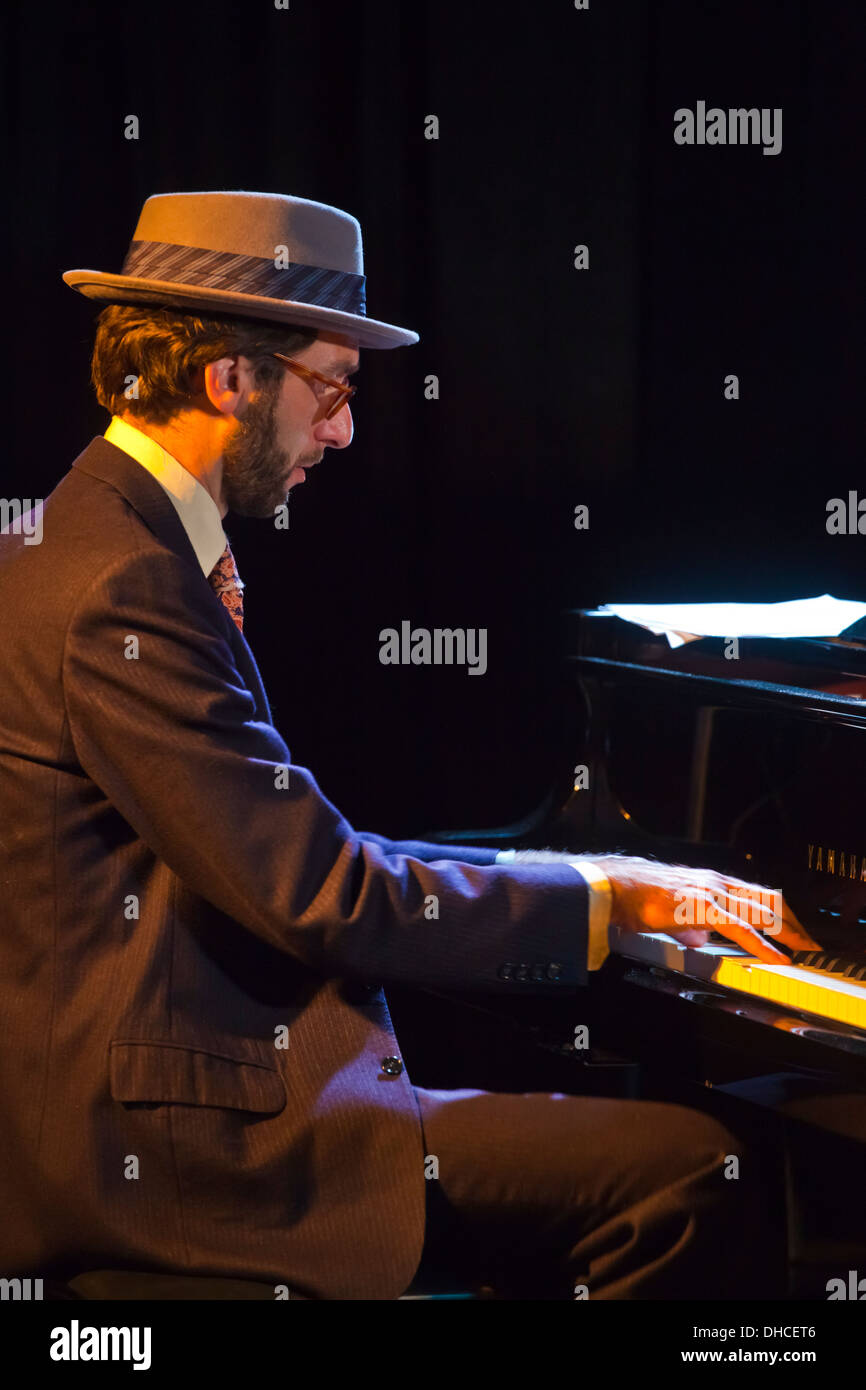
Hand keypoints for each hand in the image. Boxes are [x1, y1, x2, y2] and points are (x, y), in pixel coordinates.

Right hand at [589, 855, 819, 964]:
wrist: (618, 887)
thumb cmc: (639, 897)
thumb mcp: (674, 911)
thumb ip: (691, 925)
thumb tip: (698, 939)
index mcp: (712, 882)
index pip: (758, 894)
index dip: (780, 912)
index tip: (794, 929)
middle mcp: (717, 883)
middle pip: (769, 899)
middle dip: (793, 923)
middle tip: (808, 943)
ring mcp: (711, 893)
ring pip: (761, 911)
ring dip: (786, 932)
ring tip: (801, 950)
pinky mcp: (702, 908)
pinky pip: (740, 928)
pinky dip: (763, 944)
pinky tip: (775, 956)